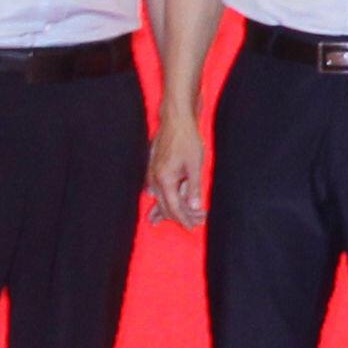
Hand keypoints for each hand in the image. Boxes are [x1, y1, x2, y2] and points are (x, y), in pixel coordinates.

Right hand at [151, 114, 207, 230]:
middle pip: (166, 207)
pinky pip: (158, 191)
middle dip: (180, 217)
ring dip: (173, 209)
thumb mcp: (195, 165)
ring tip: (184, 218)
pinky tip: (166, 206)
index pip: (174, 208)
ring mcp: (152, 175)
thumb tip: (194, 207)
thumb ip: (193, 188)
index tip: (193, 226)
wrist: (176, 120)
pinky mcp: (154, 170)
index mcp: (164, 180)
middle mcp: (154, 180)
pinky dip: (166, 200)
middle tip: (195, 223)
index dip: (184, 219)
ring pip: (161, 200)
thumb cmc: (186, 139)